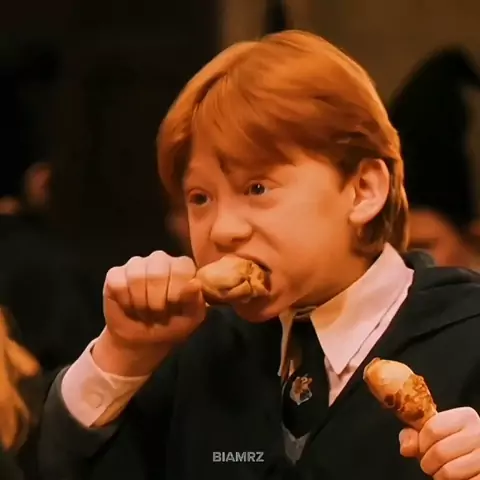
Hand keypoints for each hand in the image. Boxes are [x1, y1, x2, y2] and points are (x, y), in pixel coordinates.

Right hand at [94, 251, 205, 375]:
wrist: (143, 340)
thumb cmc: (172, 325)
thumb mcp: (190, 318)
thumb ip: (195, 300)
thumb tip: (194, 284)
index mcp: (182, 265)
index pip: (181, 269)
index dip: (176, 294)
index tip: (174, 307)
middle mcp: (160, 259)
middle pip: (157, 272)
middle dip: (157, 301)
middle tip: (158, 313)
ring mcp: (136, 264)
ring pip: (136, 277)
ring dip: (141, 303)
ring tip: (145, 312)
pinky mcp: (115, 274)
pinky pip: (118, 283)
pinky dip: (125, 302)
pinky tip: (130, 307)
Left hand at [399, 407, 479, 478]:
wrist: (474, 455)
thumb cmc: (451, 444)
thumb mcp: (430, 433)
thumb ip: (413, 435)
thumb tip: (406, 448)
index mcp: (465, 417)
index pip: (432, 429)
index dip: (422, 443)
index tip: (423, 447)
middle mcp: (479, 433)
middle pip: (439, 451)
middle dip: (428, 462)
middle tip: (431, 464)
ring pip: (450, 471)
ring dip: (439, 476)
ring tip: (443, 471)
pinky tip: (457, 477)